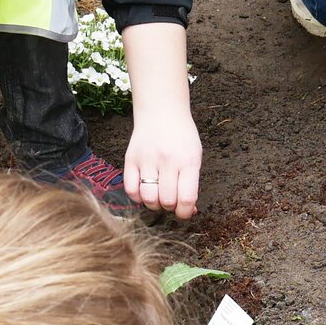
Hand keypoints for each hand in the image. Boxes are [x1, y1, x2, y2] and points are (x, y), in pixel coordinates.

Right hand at [124, 95, 201, 218]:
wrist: (162, 111)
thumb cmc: (182, 137)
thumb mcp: (194, 156)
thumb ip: (191, 183)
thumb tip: (189, 210)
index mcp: (188, 161)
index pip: (186, 198)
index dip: (185, 213)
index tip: (185, 212)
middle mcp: (167, 160)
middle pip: (166, 201)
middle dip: (170, 207)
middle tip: (171, 200)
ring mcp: (147, 159)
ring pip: (148, 198)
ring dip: (154, 204)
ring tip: (158, 196)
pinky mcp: (130, 159)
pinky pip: (130, 189)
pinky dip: (138, 197)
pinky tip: (144, 190)